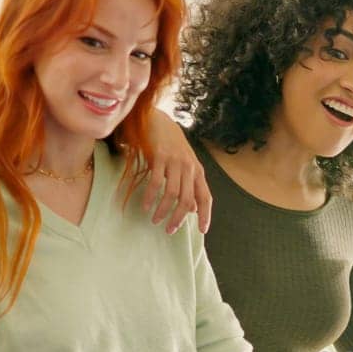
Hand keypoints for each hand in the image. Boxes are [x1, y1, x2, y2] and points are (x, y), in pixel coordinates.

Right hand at [142, 110, 212, 233]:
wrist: (159, 121)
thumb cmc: (173, 147)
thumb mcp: (186, 167)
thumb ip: (191, 187)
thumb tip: (194, 208)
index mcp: (198, 172)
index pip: (205, 197)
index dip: (206, 215)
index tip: (202, 230)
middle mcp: (189, 168)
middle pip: (187, 200)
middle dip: (178, 218)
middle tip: (169, 230)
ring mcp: (174, 162)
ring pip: (172, 194)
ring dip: (163, 210)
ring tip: (156, 220)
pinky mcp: (159, 157)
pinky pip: (156, 182)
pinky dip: (151, 197)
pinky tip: (146, 206)